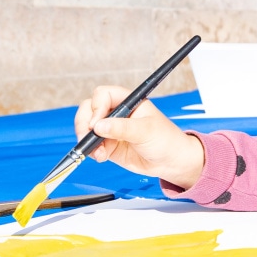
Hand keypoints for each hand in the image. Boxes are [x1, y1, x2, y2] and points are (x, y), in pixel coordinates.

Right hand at [75, 86, 204, 189]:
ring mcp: (111, 128)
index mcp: (129, 101)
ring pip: (87, 128)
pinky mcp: (108, 144)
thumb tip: (98, 126)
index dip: (96, 107)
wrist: (171, 162)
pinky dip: (92, 151)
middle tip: (88, 137)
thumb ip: (122, 128)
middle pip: (89, 109)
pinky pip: (91, 144)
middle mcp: (117, 112)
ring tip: (99, 153)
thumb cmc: (165, 140)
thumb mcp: (146, 131)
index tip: (97, 124)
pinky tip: (101, 157)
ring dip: (87, 140)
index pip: (103, 95)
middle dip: (85, 123)